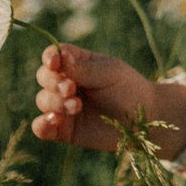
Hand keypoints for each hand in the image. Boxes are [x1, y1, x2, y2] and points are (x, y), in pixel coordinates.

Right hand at [32, 44, 185, 158]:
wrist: (145, 120)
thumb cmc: (129, 89)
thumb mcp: (109, 73)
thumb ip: (82, 69)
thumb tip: (57, 56)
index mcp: (77, 63)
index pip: (54, 56)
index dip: (50, 58)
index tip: (54, 62)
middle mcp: (66, 83)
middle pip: (44, 78)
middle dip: (54, 82)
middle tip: (71, 89)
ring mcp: (63, 107)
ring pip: (43, 101)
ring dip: (55, 102)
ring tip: (76, 106)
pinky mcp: (64, 130)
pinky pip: (41, 128)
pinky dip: (41, 125)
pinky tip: (52, 122)